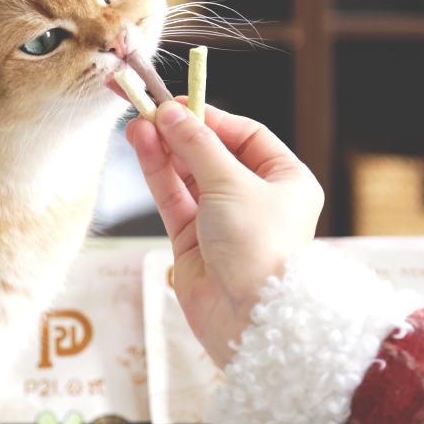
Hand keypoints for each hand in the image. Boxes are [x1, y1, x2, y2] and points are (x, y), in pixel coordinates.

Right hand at [126, 99, 323, 366]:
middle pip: (212, 153)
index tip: (178, 103)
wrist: (251, 320)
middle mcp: (255, 198)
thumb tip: (171, 112)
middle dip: (180, 132)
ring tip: (138, 124)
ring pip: (188, 175)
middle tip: (148, 109)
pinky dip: (158, 173)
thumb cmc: (260, 249)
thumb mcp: (232, 185)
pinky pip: (174, 199)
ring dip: (164, 149)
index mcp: (286, 180)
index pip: (246, 136)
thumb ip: (198, 145)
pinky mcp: (193, 242)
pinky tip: (142, 147)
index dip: (211, 118)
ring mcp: (222, 221)